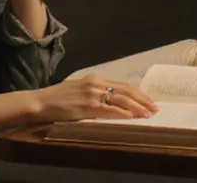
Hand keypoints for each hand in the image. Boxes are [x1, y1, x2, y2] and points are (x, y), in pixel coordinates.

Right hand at [31, 75, 159, 122]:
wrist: (41, 102)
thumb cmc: (58, 98)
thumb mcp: (79, 89)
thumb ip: (95, 92)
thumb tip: (111, 101)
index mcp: (95, 78)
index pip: (123, 85)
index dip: (138, 94)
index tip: (149, 101)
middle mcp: (96, 83)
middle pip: (126, 91)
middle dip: (143, 100)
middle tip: (155, 108)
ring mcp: (92, 94)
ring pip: (121, 100)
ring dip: (137, 108)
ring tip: (148, 115)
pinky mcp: (87, 106)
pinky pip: (109, 110)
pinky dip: (122, 114)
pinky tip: (131, 117)